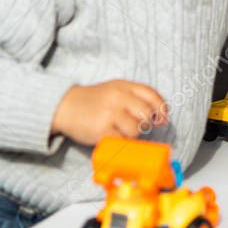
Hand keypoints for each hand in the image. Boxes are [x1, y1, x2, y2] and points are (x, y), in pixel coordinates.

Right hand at [51, 80, 167, 145]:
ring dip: (131, 134)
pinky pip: (122, 141)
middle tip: (133, 125)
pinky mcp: (101, 130)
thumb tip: (162, 118)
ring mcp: (110, 113)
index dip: (162, 109)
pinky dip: (120, 142)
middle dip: (145, 123)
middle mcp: (119, 97)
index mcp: (124, 86)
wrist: (64, 106)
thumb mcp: (116, 90)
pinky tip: (111, 136)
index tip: (161, 119)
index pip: (152, 96)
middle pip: (147, 114)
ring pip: (136, 130)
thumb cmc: (94, 100)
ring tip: (119, 130)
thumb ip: (138, 98)